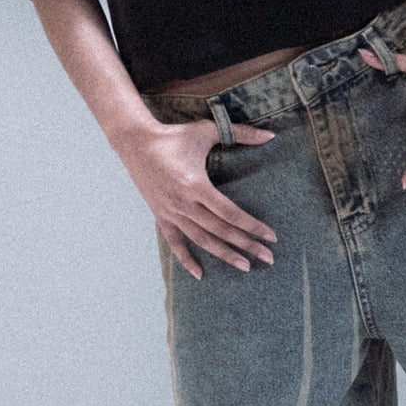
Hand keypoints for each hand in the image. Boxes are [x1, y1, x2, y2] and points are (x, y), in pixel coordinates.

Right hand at [112, 118, 276, 279]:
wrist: (135, 142)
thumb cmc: (174, 136)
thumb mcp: (208, 131)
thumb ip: (241, 133)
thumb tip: (271, 135)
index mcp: (196, 185)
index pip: (230, 213)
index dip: (252, 226)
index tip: (270, 236)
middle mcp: (184, 203)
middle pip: (221, 230)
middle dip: (246, 245)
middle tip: (268, 258)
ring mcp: (171, 212)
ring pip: (201, 240)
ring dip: (224, 254)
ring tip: (245, 266)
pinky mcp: (161, 216)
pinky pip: (174, 242)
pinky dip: (186, 259)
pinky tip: (200, 274)